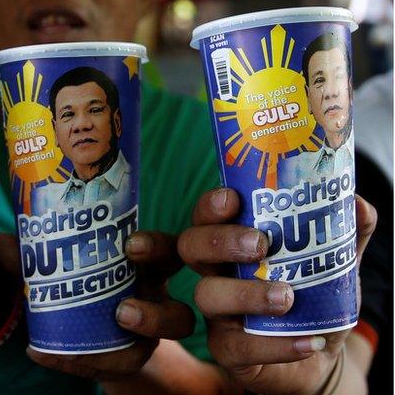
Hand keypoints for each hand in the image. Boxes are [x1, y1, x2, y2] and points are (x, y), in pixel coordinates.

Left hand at [0, 230, 195, 379]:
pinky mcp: (125, 360)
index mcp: (141, 266)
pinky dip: (81, 362)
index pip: (164, 252)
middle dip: (156, 313)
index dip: (156, 248)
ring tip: (104, 341)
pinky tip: (45, 354)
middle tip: (122, 312)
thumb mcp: (44, 264)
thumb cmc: (64, 279)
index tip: (131, 245)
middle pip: (178, 311)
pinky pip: (115, 368)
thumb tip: (3, 242)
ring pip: (155, 353)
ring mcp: (145, 336)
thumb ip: (23, 253)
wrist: (62, 323)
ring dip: (134, 348)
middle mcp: (153, 301)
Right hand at [177, 187, 375, 394]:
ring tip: (287, 298)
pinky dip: (275, 345)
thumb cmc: (315, 298)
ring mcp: (218, 312)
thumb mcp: (332, 263)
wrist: (321, 352)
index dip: (210, 205)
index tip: (233, 199)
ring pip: (207, 295)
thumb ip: (344, 234)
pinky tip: (307, 342)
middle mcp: (216, 272)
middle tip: (260, 244)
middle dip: (219, 240)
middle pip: (190, 247)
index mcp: (232, 244)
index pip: (206, 215)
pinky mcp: (227, 350)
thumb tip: (360, 205)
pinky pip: (237, 347)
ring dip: (245, 293)